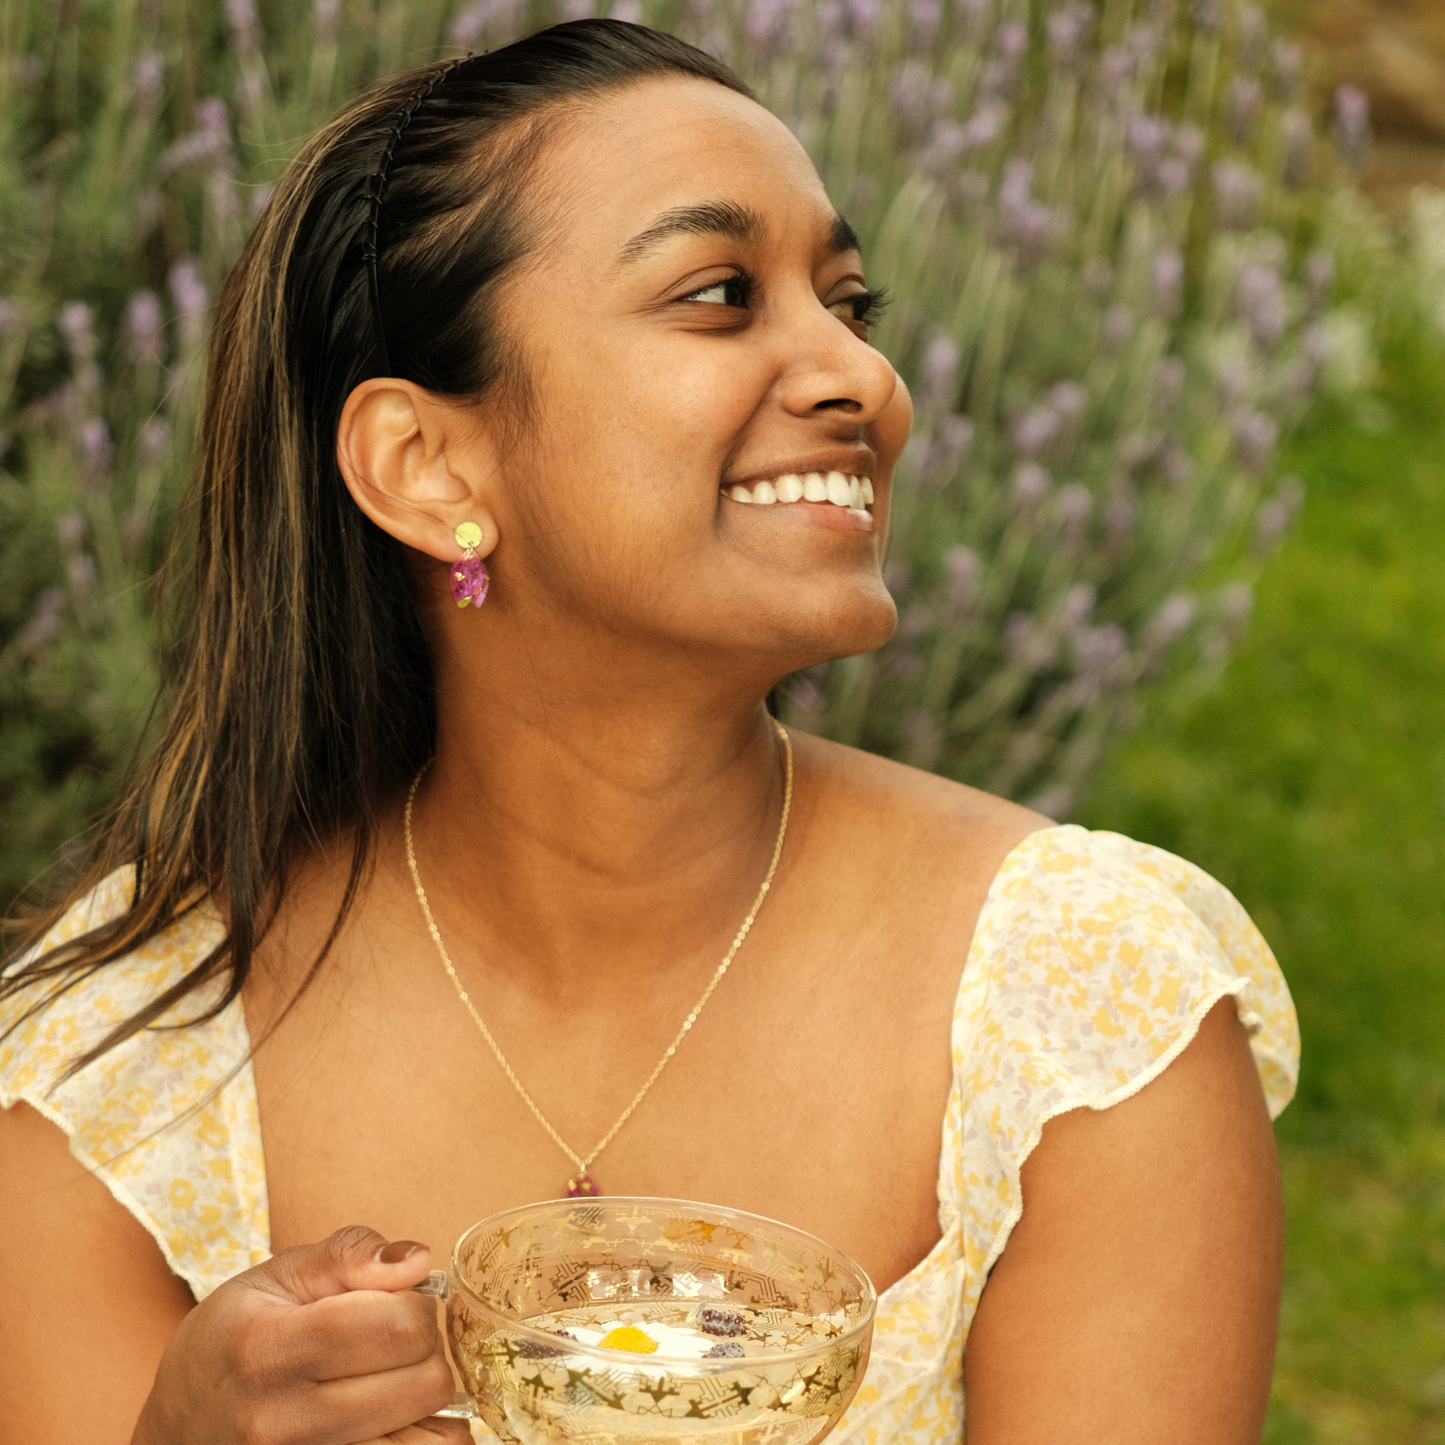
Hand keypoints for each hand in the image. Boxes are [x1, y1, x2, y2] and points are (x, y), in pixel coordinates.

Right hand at [130, 1226, 469, 1444]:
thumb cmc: (233, 1339)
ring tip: (394, 1380)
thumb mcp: (277, 1276)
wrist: (181, 1425)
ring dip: (427, 1402)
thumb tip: (417, 1261)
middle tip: (395, 1341)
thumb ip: (349, 1255)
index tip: (399, 1300)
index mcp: (268, 1349)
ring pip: (430, 1437)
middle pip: (423, 1382)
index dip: (417, 1304)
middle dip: (426, 1349)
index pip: (396, 1326)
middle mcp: (281, 1422)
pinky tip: (390, 1417)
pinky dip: (418, 1436)